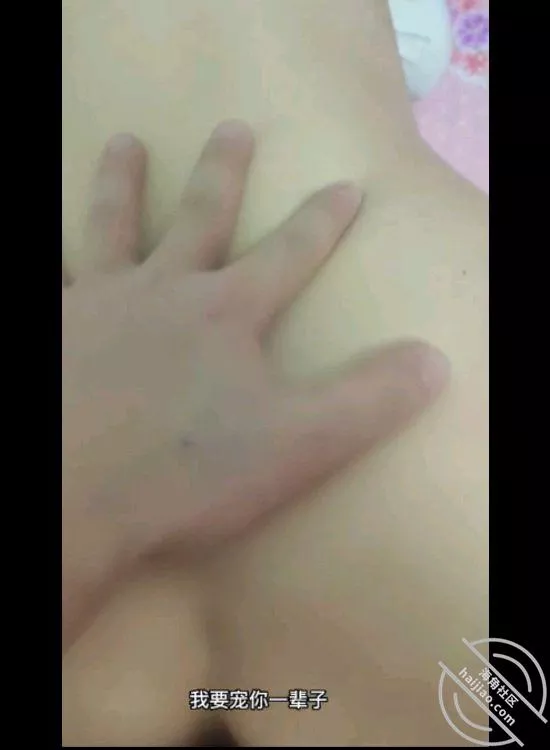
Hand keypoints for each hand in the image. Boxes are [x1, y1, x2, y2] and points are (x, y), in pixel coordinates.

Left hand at [62, 120, 448, 637]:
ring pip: (113, 226)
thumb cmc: (185, 471)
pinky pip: (55, 275)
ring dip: (122, 183)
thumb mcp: (298, 443)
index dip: (324, 221)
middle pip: (200, 217)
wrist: (71, 497)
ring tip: (125, 144)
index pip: (290, 253)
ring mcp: (97, 304)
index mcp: (226, 312)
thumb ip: (367, 400)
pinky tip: (54, 251)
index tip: (347, 185)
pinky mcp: (55, 327)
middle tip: (233, 128)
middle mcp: (160, 290)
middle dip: (223, 173)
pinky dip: (56, 258)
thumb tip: (432, 360)